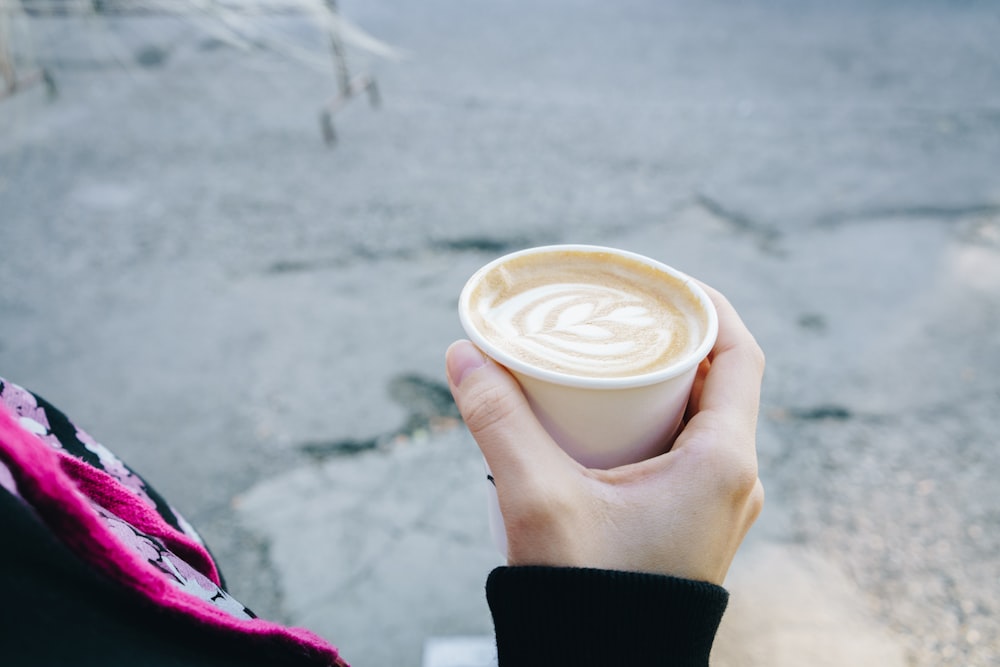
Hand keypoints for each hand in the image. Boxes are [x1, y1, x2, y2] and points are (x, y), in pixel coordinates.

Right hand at [445, 284, 763, 584]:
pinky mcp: (695, 525)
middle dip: (671, 342)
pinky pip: (689, 452)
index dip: (705, 304)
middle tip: (619, 316)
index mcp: (722, 462)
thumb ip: (498, 422)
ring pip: (703, 418)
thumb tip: (462, 354)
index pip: (740, 353)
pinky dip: (657, 422)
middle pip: (719, 381)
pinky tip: (609, 420)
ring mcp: (719, 506)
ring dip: (662, 383)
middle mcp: (736, 480)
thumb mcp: (536, 499)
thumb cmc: (585, 596)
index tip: (660, 281)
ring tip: (609, 359)